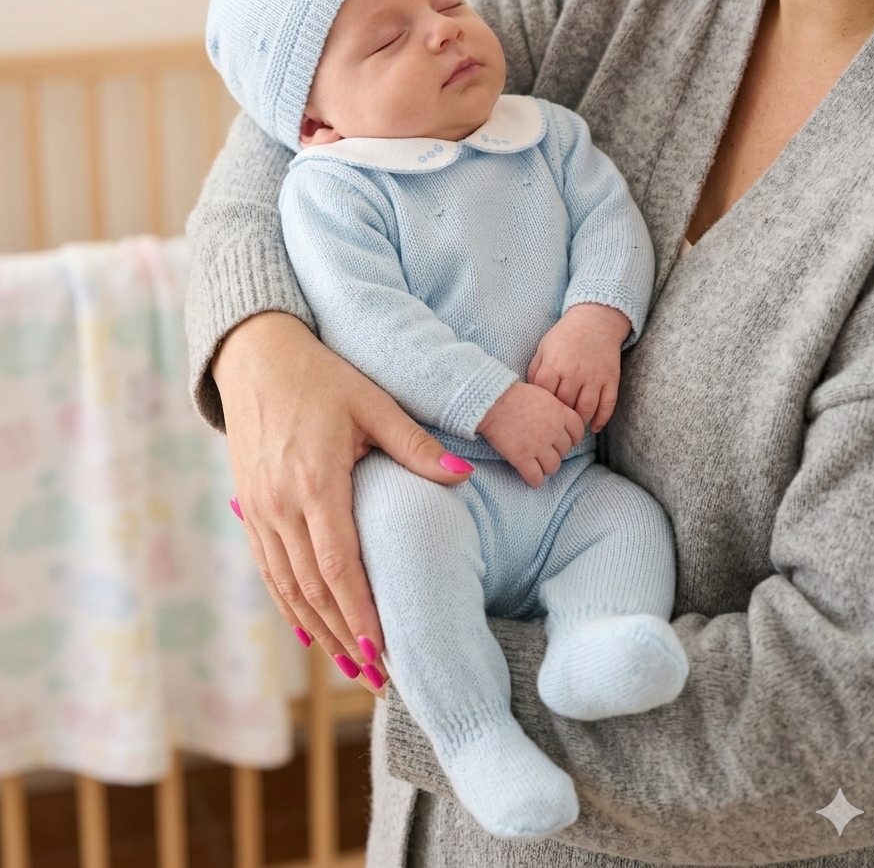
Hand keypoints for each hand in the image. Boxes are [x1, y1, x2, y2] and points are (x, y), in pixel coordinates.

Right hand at [212, 311, 472, 691]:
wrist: (253, 355)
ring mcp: (258, 510)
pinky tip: (309, 631)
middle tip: (378, 679)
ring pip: (288, 588)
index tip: (384, 655)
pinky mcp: (249, 509)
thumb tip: (463, 478)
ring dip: (318, 632)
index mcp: (314, 482)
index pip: (339, 565)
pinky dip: (290, 606)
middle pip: (313, 590)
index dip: (361, 615)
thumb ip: (415, 446)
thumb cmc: (320, 376)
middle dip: (346, 639)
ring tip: (350, 669)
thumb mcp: (373, 402)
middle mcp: (280, 505)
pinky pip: (269, 570)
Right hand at [477, 380, 583, 486]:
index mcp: (560, 413)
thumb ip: (554, 407)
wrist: (492, 401)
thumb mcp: (542, 393)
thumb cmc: (514, 394)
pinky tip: (531, 477)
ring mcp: (538, 446)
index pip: (577, 432)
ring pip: (553, 466)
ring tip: (539, 465)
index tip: (565, 440)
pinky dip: (535, 480)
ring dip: (547, 467)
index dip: (573, 438)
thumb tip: (558, 419)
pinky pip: (536, 477)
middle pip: (565, 450)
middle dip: (557, 452)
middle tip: (545, 450)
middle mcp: (553, 431)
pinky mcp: (522, 458)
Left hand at [527, 303, 630, 432]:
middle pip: (564, 405)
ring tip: (573, 428)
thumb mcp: (544, 347)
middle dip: (559, 417)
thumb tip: (528, 392)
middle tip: (556, 426)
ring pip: (586, 409)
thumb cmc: (565, 335)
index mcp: (554, 364)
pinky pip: (608, 404)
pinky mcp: (610, 379)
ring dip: (579, 421)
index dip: (541, 406)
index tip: (540, 412)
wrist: (596, 320)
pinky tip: (594, 427)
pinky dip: (601, 419)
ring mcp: (594, 377)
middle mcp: (574, 373)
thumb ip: (535, 369)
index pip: (544, 394)